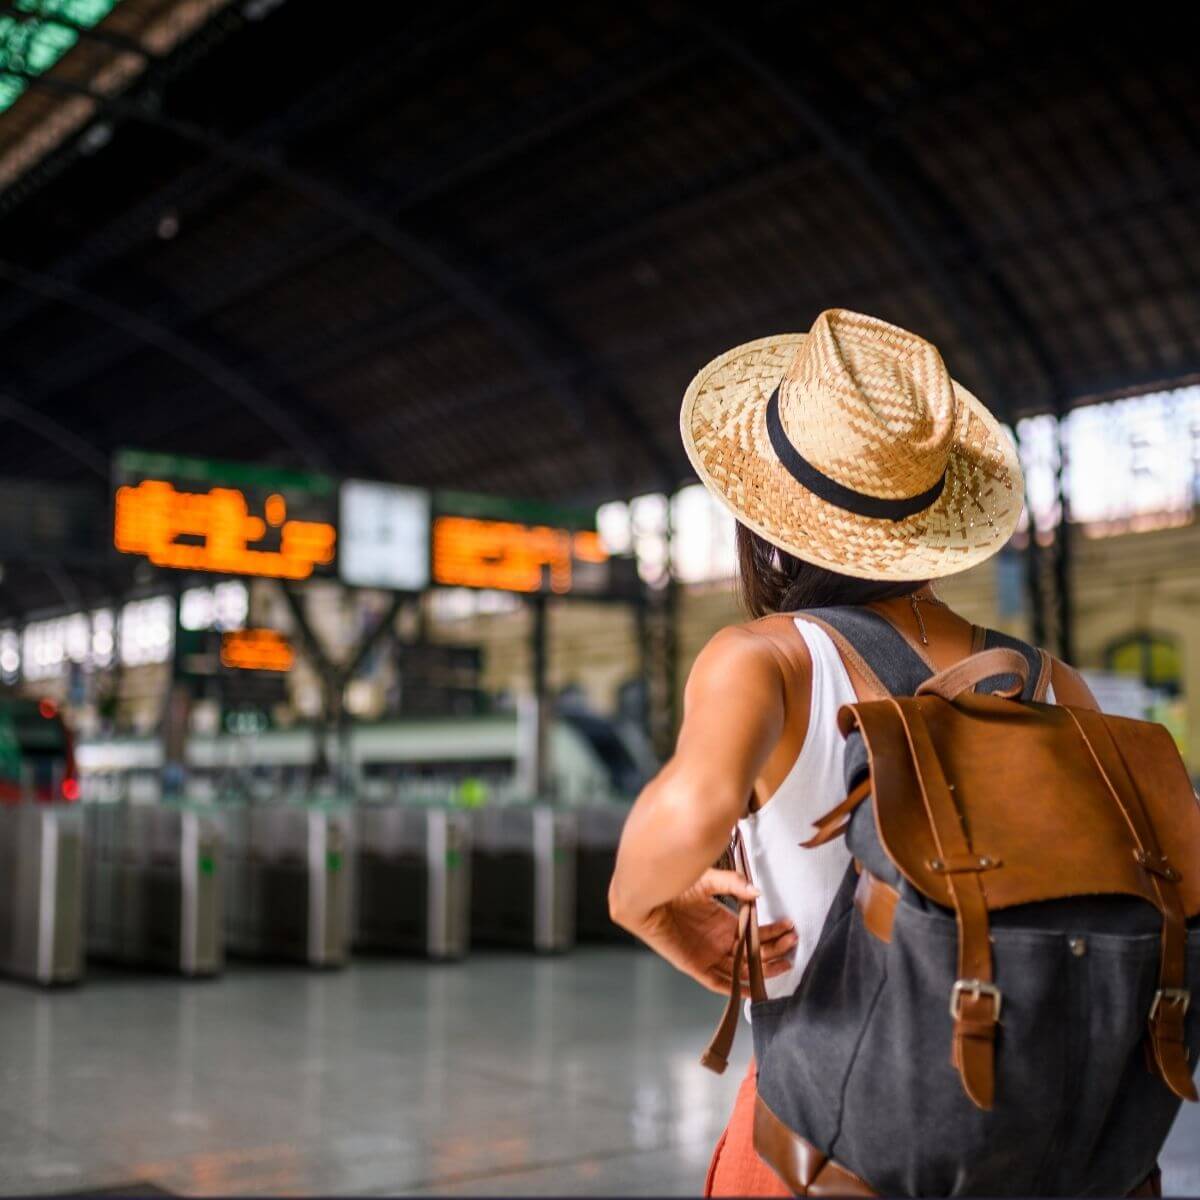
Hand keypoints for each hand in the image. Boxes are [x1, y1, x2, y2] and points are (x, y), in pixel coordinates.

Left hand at [631, 868, 797, 994]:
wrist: (646, 895)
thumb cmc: (675, 885)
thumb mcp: (708, 880)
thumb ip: (733, 884)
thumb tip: (758, 893)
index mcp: (724, 924)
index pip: (756, 934)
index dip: (774, 933)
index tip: (790, 928)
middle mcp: (720, 942)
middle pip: (755, 954)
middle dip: (776, 950)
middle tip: (793, 942)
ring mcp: (709, 955)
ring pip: (743, 970)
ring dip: (764, 969)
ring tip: (785, 961)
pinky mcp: (695, 966)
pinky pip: (719, 982)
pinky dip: (736, 988)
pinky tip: (755, 988)